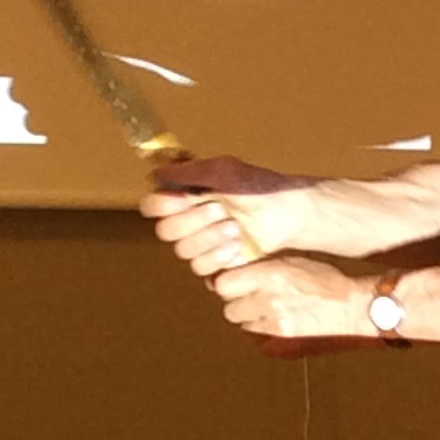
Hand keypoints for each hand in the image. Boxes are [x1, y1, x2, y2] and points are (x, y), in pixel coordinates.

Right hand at [139, 157, 306, 274]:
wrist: (287, 213)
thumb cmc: (257, 187)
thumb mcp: (224, 171)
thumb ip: (189, 171)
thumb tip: (156, 173)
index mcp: (183, 197)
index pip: (152, 205)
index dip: (161, 205)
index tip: (182, 199)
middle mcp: (186, 222)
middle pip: (166, 231)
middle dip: (193, 221)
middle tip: (219, 209)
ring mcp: (199, 245)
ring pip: (183, 251)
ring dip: (209, 238)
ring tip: (235, 227)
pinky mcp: (214, 265)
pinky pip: (200, 268)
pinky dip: (218, 256)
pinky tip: (236, 247)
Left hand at [210, 254, 371, 339]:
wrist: (351, 305)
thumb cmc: (325, 279)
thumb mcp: (292, 261)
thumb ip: (262, 265)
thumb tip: (234, 266)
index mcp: (269, 273)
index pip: (222, 283)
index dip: (225, 282)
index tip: (232, 280)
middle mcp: (267, 296)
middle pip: (227, 306)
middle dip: (234, 300)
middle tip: (247, 295)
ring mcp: (273, 318)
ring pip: (239, 320)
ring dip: (245, 314)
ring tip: (263, 306)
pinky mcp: (281, 333)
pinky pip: (255, 331)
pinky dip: (259, 325)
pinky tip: (274, 317)